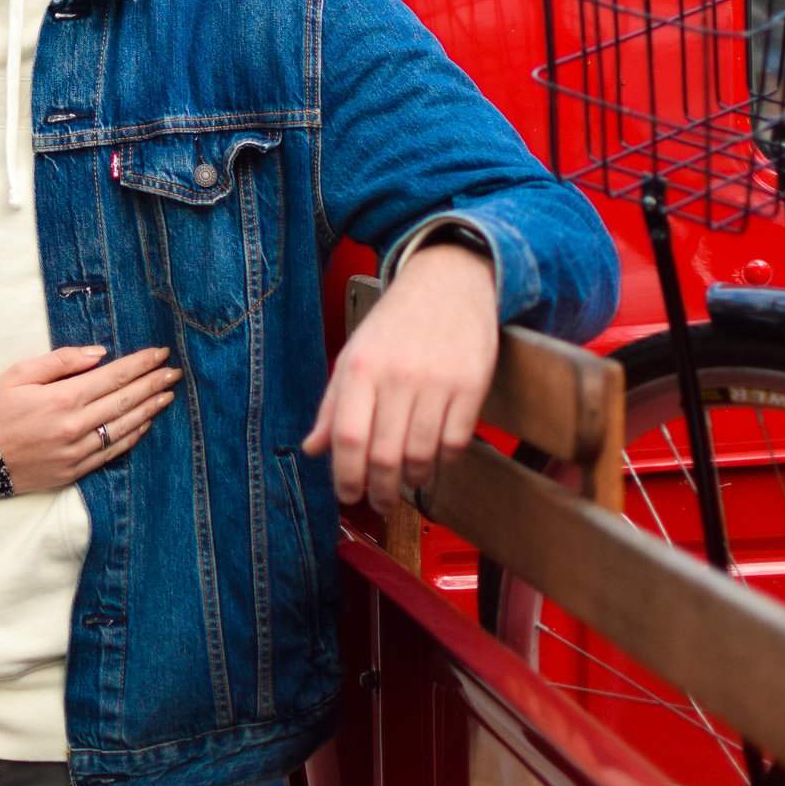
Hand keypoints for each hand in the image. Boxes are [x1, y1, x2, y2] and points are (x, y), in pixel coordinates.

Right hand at [0, 347, 179, 494]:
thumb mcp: (19, 373)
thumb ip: (61, 361)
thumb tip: (99, 354)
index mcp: (62, 398)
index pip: (113, 377)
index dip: (140, 364)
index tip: (160, 354)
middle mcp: (74, 427)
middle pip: (125, 401)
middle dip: (153, 384)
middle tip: (174, 373)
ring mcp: (75, 453)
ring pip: (123, 428)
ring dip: (149, 410)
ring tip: (167, 396)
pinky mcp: (72, 471)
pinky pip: (111, 453)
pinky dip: (131, 437)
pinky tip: (144, 425)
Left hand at [303, 243, 497, 510]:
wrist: (448, 283)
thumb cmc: (396, 323)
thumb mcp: (353, 356)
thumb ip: (332, 405)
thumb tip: (312, 449)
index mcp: (360, 367)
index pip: (348, 438)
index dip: (345, 476)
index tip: (347, 495)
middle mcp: (397, 375)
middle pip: (384, 455)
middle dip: (379, 491)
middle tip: (380, 502)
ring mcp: (437, 381)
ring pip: (422, 454)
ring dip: (413, 479)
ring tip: (408, 481)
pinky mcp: (472, 385)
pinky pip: (456, 441)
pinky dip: (444, 460)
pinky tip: (435, 458)